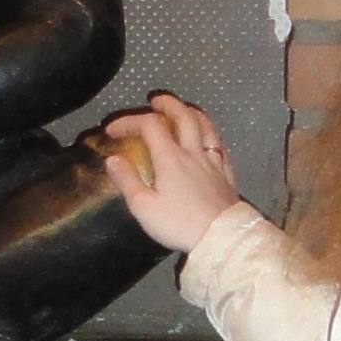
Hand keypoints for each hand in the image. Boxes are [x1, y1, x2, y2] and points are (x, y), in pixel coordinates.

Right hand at [102, 94, 240, 252]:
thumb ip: (127, 181)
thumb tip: (112, 160)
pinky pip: (221, 145)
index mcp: (171, 158)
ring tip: (183, 110)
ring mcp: (214, 162)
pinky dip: (211, 134)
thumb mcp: (143, 207)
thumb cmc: (179, 224)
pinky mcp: (228, 175)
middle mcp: (194, 153)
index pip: (149, 126)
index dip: (129, 121)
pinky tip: (209, 138)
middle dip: (167, 104)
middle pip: (184, 116)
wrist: (222, 239)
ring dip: (192, 113)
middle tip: (155, 101)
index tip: (112, 131)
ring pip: (207, 126)